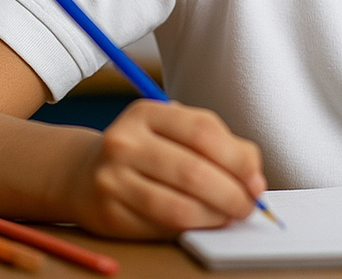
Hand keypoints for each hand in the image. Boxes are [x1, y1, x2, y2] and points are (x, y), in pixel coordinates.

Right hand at [65, 99, 266, 238]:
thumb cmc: (146, 151)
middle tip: (248, 206)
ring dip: (215, 217)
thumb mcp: (175, 131)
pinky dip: (192, 229)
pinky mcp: (110, 214)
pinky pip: (162, 228)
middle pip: (194, 172)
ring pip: (179, 207)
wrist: (85, 174)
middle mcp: (125, 142)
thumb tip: (254, 177)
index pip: (203, 131)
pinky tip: (202, 223)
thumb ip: (218, 143)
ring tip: (228, 216)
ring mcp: (113, 179)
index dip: (238, 160)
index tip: (256, 180)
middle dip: (232, 194)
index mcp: (146, 113)